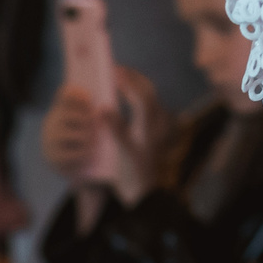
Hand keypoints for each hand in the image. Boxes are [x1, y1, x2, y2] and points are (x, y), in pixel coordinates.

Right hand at [41, 73, 169, 208]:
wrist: (145, 194)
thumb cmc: (132, 175)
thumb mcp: (123, 154)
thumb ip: (116, 130)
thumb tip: (104, 108)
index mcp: (149, 129)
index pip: (142, 98)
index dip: (129, 83)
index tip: (114, 72)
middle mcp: (157, 124)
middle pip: (149, 92)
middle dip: (133, 77)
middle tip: (115, 68)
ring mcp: (158, 126)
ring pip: (150, 96)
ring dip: (136, 83)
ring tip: (119, 76)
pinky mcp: (156, 130)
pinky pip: (149, 104)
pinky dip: (138, 93)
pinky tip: (127, 94)